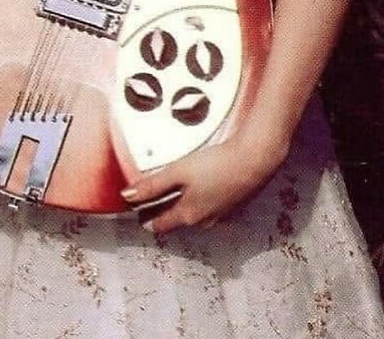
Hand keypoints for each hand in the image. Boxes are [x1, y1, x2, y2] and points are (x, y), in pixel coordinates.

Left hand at [120, 131, 286, 234]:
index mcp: (188, 216)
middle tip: (149, 197)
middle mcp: (204, 220)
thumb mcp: (179, 171)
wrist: (255, 159)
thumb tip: (127, 197)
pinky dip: (199, 196)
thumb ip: (152, 185)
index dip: (144, 216)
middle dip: (162, 209)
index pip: (160, 225)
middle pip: (176, 219)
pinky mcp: (232, 202)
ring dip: (181, 202)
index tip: (135, 208)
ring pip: (193, 212)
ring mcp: (220, 213)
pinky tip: (200, 182)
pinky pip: (209, 204)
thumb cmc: (217, 164)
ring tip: (173, 187)